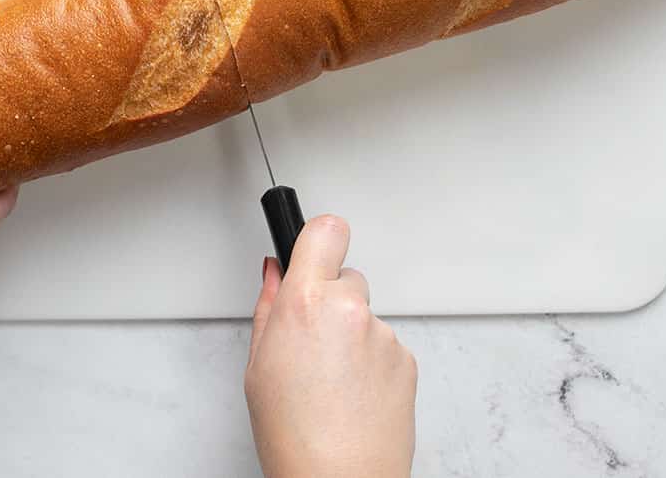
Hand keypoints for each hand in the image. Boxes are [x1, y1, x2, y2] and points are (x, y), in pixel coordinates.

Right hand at [245, 216, 417, 477]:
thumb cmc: (293, 435)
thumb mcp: (258, 365)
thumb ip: (269, 307)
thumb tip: (275, 273)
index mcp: (305, 302)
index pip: (326, 229)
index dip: (319, 238)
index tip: (314, 247)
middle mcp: (349, 308)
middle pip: (346, 275)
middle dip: (331, 298)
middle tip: (313, 341)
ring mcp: (383, 334)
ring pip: (366, 314)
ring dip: (352, 335)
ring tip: (332, 382)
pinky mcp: (407, 358)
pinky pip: (385, 344)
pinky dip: (372, 362)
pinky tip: (354, 394)